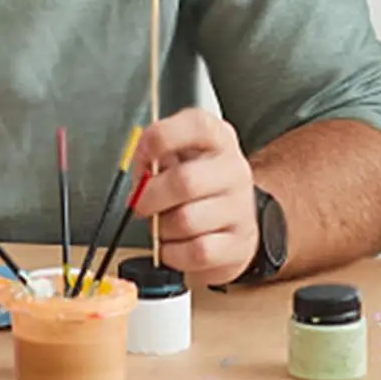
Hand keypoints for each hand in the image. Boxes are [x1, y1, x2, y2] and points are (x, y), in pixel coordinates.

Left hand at [131, 110, 258, 284]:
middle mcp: (234, 169)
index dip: (163, 137)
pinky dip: (175, 253)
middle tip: (141, 204)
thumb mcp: (181, 159)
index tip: (142, 153)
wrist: (232, 224)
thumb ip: (157, 156)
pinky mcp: (238, 243)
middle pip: (185, 181)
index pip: (198, 126)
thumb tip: (140, 172)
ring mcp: (240, 207)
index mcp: (219, 139)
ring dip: (162, 229)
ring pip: (186, 221)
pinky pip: (196, 252)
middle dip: (150, 197)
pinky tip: (176, 245)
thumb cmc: (198, 188)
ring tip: (164, 225)